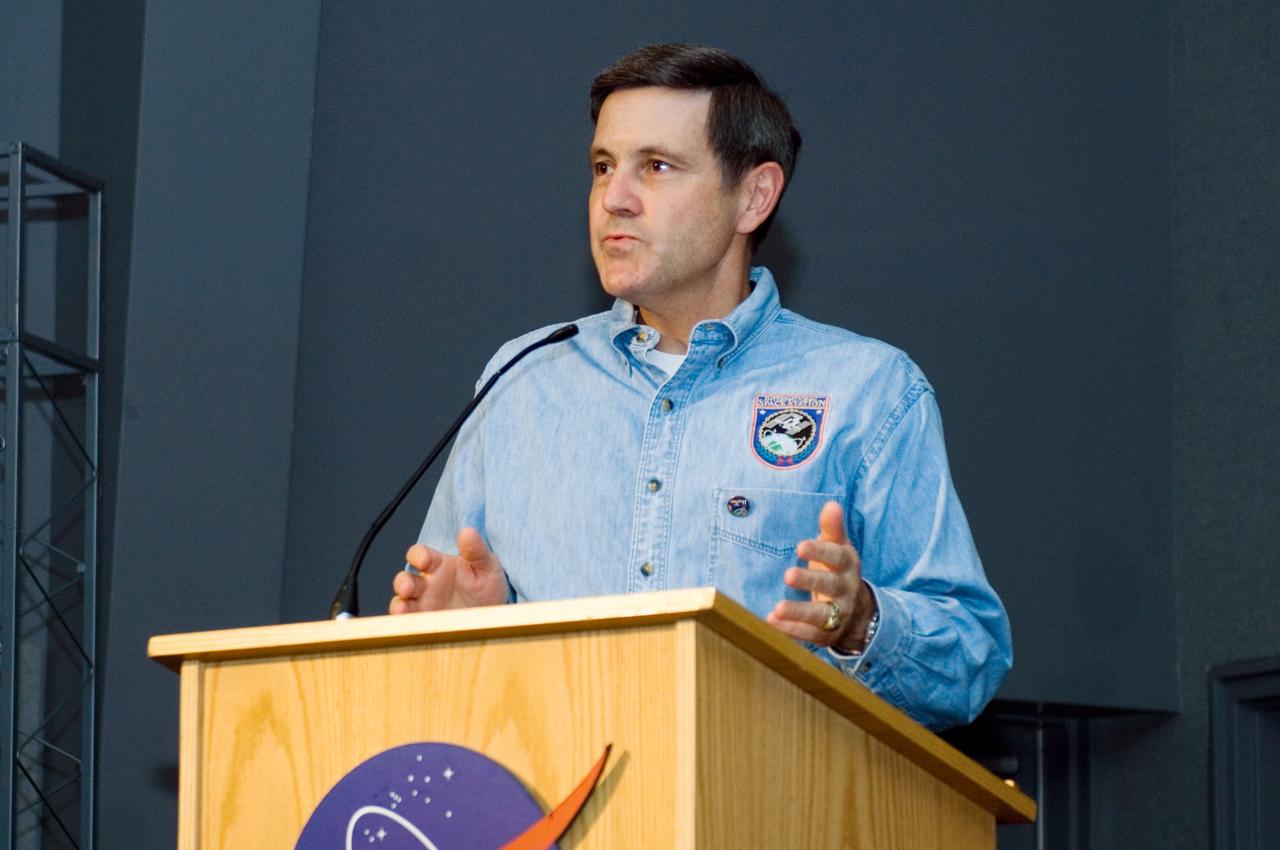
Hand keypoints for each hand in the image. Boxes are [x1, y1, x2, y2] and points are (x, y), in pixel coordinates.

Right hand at [388, 527, 508, 613]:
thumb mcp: (488, 567)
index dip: (418, 555)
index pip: (420, 554)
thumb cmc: (488, 587)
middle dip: (402, 582)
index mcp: (439, 565)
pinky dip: (405, 625)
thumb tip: (468, 532)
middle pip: (405, 579)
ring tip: (402, 609)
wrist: (495, 616)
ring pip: (401, 602)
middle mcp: (427, 585)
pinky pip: (409, 624)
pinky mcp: (425, 624)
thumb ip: (477, 550)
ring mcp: (424, 605)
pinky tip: (410, 626)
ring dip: (399, 605)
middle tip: (407, 588)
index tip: (424, 561)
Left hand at [766, 501, 876, 650]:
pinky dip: (791, 631)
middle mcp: (845, 590)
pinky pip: (810, 634)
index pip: (836, 557)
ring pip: (820, 614)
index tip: (801, 546)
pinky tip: (771, 623)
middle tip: (788, 575)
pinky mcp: (826, 633)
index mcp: (847, 565)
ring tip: (777, 608)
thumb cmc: (837, 570)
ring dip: (798, 612)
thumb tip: (832, 504)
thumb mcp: (838, 548)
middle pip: (830, 585)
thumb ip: (832, 528)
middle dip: (810, 581)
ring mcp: (838, 614)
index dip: (820, 551)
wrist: (857, 612)